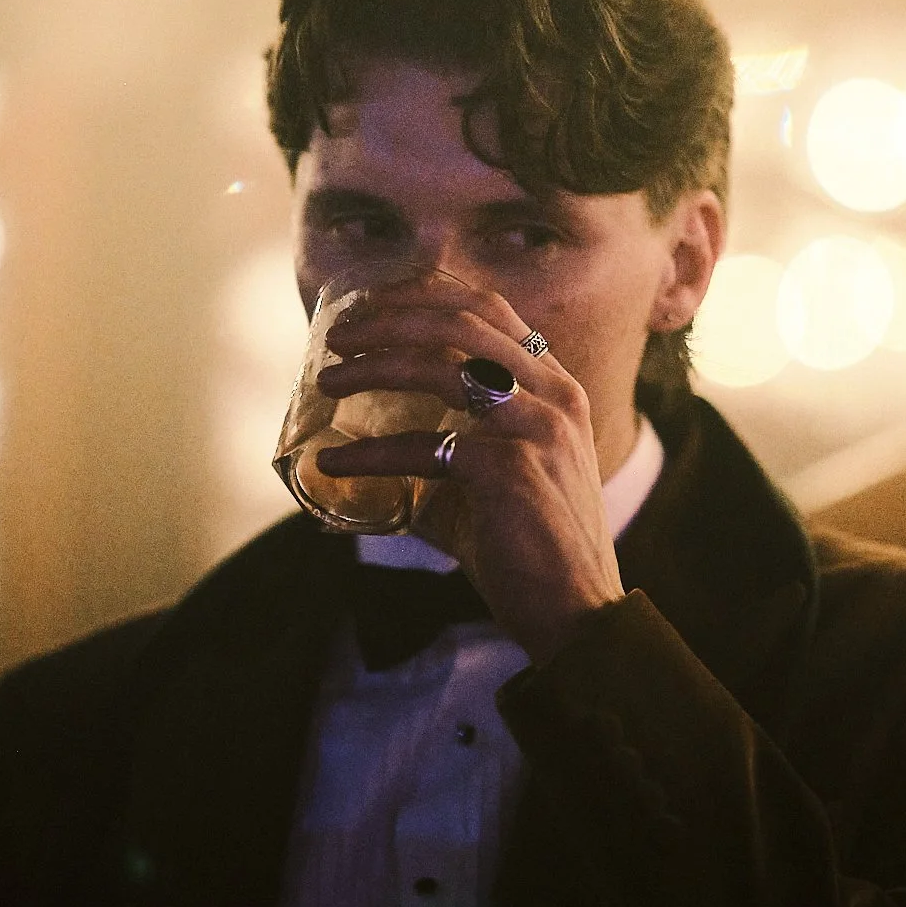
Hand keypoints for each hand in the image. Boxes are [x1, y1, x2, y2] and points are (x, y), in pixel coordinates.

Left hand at [316, 282, 624, 662]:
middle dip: (391, 319)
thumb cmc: (531, 548)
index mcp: (555, 386)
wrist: (576, 612)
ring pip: (443, 368)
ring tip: (328, 382)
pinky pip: (423, 447)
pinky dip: (370, 453)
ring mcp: (537, 428)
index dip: (426, 294)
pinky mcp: (510, 471)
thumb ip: (446, 449)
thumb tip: (361, 450)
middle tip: (338, 337)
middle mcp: (554, 394)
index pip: (490, 309)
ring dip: (374, 368)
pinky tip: (333, 464)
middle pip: (462, 322)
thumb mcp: (497, 477)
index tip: (373, 303)